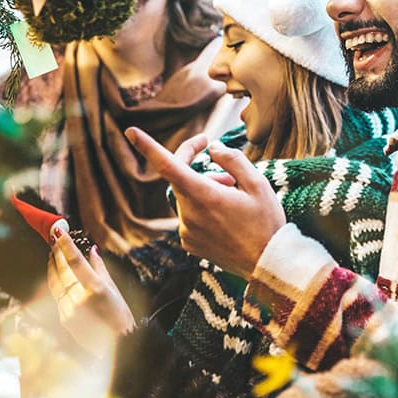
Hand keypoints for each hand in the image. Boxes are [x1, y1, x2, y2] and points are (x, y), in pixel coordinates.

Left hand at [47, 228, 134, 355]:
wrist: (117, 342)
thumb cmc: (118, 312)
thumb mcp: (112, 287)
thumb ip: (99, 267)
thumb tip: (92, 249)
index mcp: (95, 287)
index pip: (75, 261)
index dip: (65, 245)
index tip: (57, 231)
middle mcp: (80, 297)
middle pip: (61, 270)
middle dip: (56, 252)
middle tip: (52, 238)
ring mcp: (69, 308)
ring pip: (55, 283)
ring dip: (52, 267)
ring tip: (52, 254)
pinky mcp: (63, 318)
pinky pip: (57, 296)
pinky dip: (57, 285)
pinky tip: (59, 276)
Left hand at [126, 129, 285, 277]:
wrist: (267, 265)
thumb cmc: (266, 222)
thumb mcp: (258, 184)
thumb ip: (232, 160)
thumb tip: (212, 149)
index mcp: (204, 196)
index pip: (168, 166)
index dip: (148, 147)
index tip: (130, 131)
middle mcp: (189, 214)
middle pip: (181, 178)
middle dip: (199, 166)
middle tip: (223, 165)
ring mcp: (186, 231)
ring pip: (188, 197)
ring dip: (205, 189)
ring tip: (234, 196)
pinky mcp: (189, 243)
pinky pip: (190, 215)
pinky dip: (204, 208)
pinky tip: (227, 216)